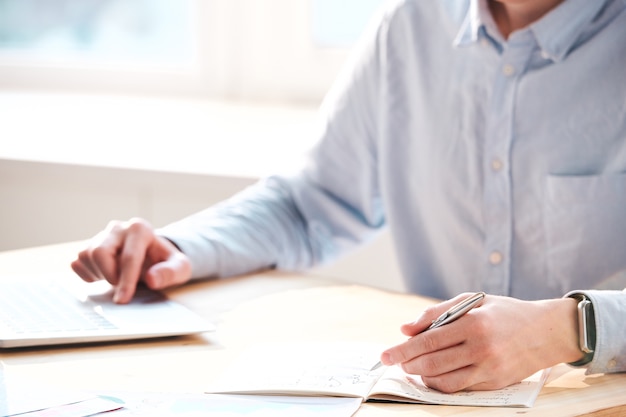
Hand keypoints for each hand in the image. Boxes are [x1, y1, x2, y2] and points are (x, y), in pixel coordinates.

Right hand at [71, 218, 191, 303]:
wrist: (154, 258)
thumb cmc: (166, 262)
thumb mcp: (180, 268)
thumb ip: (170, 272)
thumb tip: (152, 279)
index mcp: (140, 229)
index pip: (129, 257)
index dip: (126, 281)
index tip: (123, 300)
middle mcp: (118, 228)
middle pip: (100, 252)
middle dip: (109, 275)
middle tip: (121, 287)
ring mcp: (101, 236)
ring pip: (86, 256)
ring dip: (99, 275)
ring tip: (117, 279)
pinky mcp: (89, 246)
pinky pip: (78, 263)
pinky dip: (88, 275)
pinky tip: (105, 276)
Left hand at [379, 293, 583, 392]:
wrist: (547, 331)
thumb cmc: (504, 312)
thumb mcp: (473, 301)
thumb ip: (436, 313)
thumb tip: (406, 329)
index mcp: (473, 323)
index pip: (429, 340)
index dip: (403, 349)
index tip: (385, 354)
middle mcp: (481, 348)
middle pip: (432, 363)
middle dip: (407, 364)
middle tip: (394, 362)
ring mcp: (489, 369)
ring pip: (444, 381)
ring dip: (422, 377)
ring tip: (412, 368)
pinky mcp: (496, 383)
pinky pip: (461, 388)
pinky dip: (441, 384)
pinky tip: (432, 376)